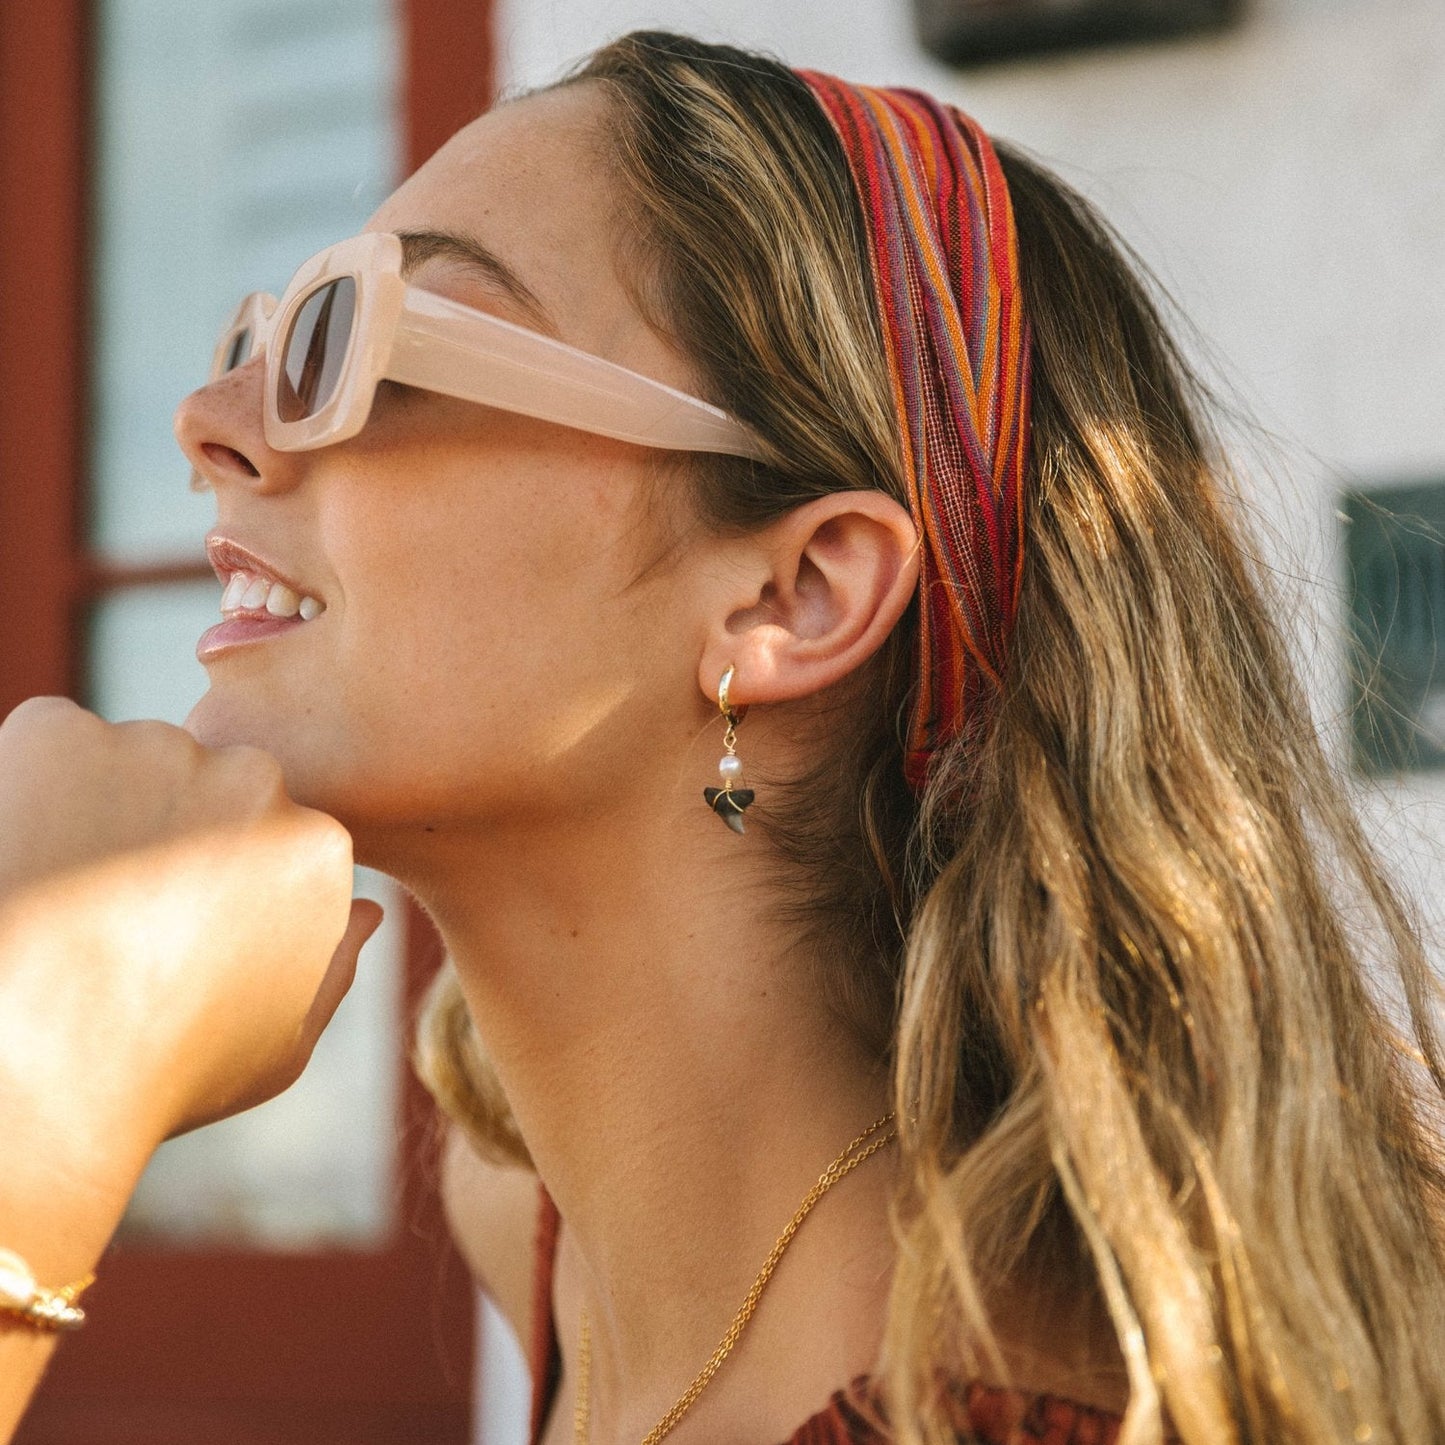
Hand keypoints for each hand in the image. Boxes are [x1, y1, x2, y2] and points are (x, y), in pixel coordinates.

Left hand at [0, 697, 380, 1170]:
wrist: (32, 1070)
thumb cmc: (158, 1076)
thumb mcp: (279, 1043)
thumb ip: (335, 967)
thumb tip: (368, 912)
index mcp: (315, 846)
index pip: (268, 832)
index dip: (215, 882)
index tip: (172, 936)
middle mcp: (252, 778)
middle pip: (207, 781)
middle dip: (170, 823)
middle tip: (114, 907)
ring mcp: (157, 748)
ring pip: (129, 760)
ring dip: (102, 805)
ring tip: (63, 893)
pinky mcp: (61, 732)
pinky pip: (49, 741)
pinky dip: (28, 785)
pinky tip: (23, 860)